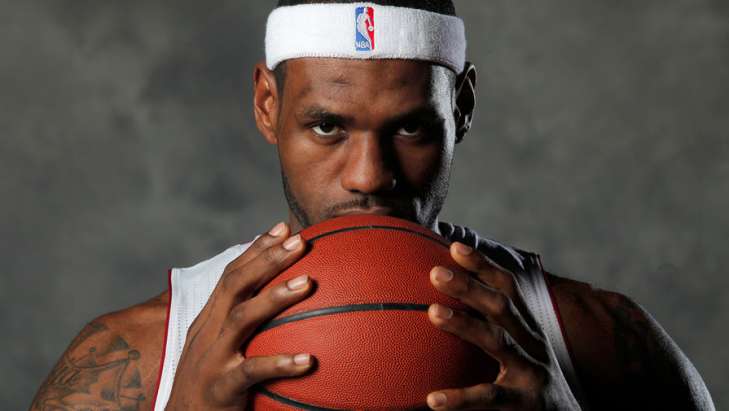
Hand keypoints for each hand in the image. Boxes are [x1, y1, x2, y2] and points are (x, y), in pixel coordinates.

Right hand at [165, 222, 313, 409]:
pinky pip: (251, 372)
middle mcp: (208, 332)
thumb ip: (243, 324)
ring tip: (308, 284)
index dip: (256, 249)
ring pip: (241, 319)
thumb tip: (280, 303)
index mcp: (209, 319)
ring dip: (274, 298)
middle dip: (268, 259)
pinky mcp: (219, 388)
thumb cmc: (209, 384)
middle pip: (236, 285)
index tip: (283, 227)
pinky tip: (308, 360)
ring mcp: (212, 359)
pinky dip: (279, 363)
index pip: (232, 275)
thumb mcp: (220, 348)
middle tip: (300, 242)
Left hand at [425, 242, 579, 409]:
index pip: (508, 288)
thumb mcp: (526, 340)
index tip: (455, 247)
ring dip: (464, 325)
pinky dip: (461, 398)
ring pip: (496, 343)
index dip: (483, 266)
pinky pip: (489, 398)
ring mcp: (529, 372)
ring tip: (433, 312)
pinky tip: (433, 399)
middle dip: (469, 287)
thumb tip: (460, 287)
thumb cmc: (535, 370)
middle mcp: (531, 342)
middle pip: (500, 308)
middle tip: (436, 273)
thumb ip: (499, 317)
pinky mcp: (523, 403)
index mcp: (529, 325)